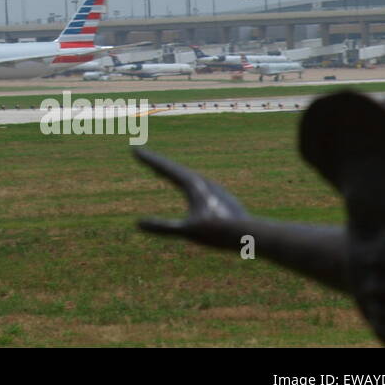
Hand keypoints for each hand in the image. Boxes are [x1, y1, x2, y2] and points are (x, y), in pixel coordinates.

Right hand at [134, 148, 248, 245]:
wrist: (250, 235)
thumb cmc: (219, 234)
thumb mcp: (187, 231)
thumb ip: (163, 227)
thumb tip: (138, 224)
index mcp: (192, 185)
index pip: (165, 168)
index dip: (148, 160)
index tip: (134, 149)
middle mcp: (202, 182)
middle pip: (174, 168)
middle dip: (156, 162)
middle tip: (141, 154)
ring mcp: (211, 190)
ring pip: (186, 176)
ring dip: (170, 171)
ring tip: (160, 171)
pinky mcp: (219, 199)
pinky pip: (195, 185)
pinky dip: (183, 182)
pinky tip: (187, 188)